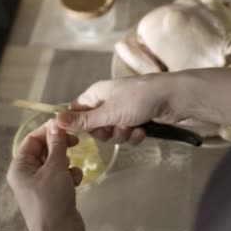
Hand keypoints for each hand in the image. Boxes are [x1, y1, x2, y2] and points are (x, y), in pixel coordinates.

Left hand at [7, 119, 83, 230]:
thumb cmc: (51, 198)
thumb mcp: (55, 168)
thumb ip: (57, 145)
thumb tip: (56, 124)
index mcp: (19, 167)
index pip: (32, 140)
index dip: (48, 130)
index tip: (66, 125)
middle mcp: (27, 175)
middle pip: (44, 150)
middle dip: (60, 147)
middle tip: (76, 141)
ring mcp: (40, 185)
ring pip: (55, 163)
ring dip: (67, 162)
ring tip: (72, 168)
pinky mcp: (53, 194)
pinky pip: (61, 176)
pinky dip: (70, 176)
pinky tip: (76, 182)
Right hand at [56, 74, 185, 144]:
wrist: (174, 98)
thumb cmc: (139, 99)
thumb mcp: (108, 112)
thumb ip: (83, 120)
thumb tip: (55, 120)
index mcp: (97, 94)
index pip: (77, 111)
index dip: (78, 125)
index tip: (79, 136)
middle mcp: (108, 101)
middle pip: (95, 126)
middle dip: (105, 132)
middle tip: (114, 129)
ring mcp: (125, 110)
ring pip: (113, 132)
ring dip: (122, 135)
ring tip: (133, 128)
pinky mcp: (139, 119)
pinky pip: (128, 133)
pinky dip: (135, 135)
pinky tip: (143, 131)